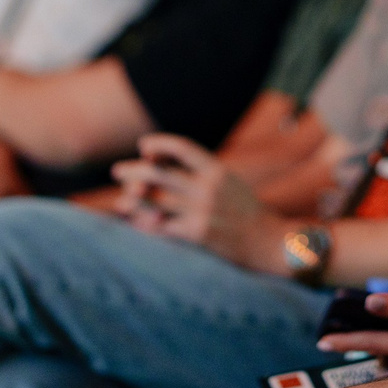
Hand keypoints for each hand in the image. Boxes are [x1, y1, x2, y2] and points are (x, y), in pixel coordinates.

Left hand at [110, 133, 282, 271]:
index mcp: (218, 171)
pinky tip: (135, 222)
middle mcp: (209, 188)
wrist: (270, 243)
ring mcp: (203, 212)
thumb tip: (165, 163)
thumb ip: (202, 173)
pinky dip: (145, 224)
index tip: (143, 146)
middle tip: (117, 170)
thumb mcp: (230, 183)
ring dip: (132, 199)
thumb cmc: (246, 212)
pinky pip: (162, 227)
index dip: (159, 144)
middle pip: (160, 173)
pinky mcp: (198, 235)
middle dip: (134, 170)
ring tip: (120, 201)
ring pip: (155, 201)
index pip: (183, 148)